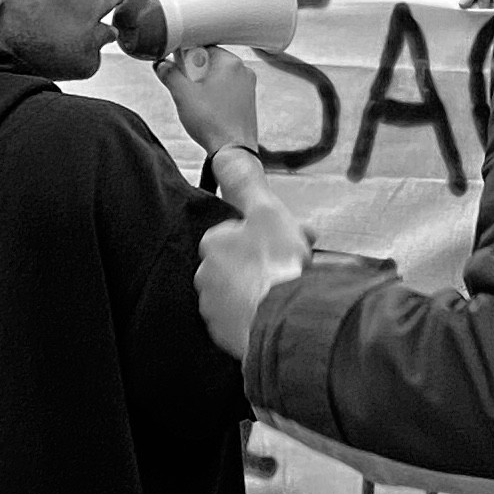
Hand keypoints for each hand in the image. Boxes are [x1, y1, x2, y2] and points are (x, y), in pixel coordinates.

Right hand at [161, 43, 260, 156]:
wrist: (233, 150)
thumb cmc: (211, 122)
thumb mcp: (182, 94)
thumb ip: (170, 74)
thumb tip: (161, 64)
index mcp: (230, 62)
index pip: (203, 47)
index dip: (186, 57)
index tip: (177, 69)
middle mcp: (243, 70)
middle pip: (211, 61)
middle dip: (194, 73)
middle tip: (185, 89)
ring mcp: (248, 86)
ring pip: (218, 76)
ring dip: (203, 85)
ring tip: (196, 103)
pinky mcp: (248, 101)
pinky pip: (227, 89)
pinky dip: (214, 95)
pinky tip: (207, 110)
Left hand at [195, 173, 311, 362]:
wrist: (286, 319)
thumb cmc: (277, 264)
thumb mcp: (267, 212)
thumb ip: (245, 184)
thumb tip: (223, 156)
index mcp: (213, 245)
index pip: (231, 236)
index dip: (259, 238)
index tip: (279, 244)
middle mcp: (205, 277)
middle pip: (234, 266)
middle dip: (257, 266)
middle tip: (289, 269)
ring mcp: (213, 309)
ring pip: (237, 295)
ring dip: (257, 293)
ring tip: (286, 296)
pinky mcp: (225, 337)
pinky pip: (240, 323)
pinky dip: (256, 320)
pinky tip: (278, 316)